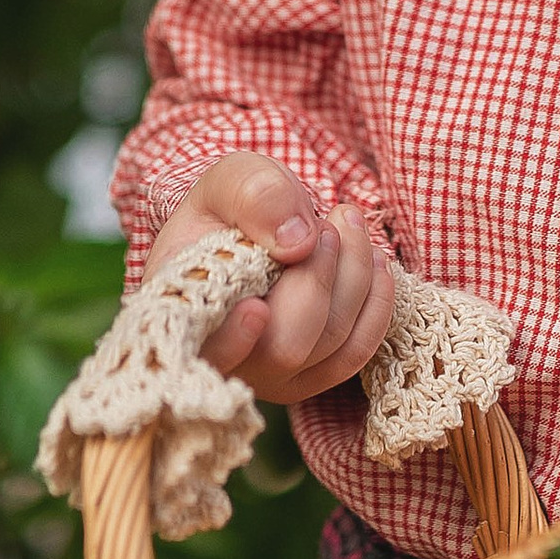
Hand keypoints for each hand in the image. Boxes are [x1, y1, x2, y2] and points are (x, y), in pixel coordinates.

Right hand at [150, 150, 395, 402]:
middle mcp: (225, 362)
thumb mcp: (231, 180)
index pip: (206, 351)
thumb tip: (298, 242)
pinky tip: (374, 261)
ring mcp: (271, 378)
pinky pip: (356, 353)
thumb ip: (253, 195)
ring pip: (329, 346)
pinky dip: (376, 304)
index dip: (233, 342)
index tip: (256, 309)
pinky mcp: (311, 376)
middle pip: (285, 348)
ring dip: (354, 278)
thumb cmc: (234, 206)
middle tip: (328, 222)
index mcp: (183, 314)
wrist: (255, 227)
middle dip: (318, 277)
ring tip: (349, 222)